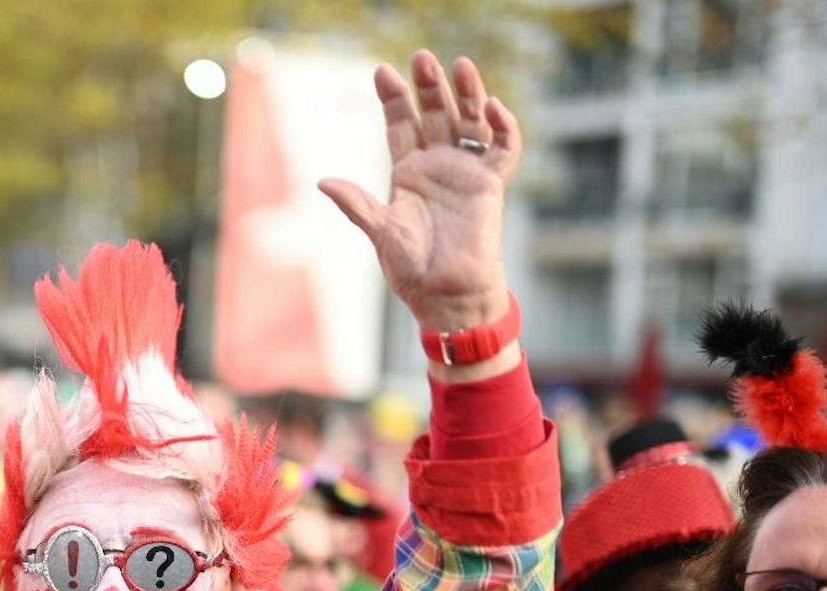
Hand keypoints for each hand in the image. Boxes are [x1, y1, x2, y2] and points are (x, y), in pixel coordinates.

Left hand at [319, 50, 518, 336]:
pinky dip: (502, 127)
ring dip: (467, 94)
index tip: (382, 72)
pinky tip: (492, 109)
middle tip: (420, 58)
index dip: (393, 99)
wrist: (446, 295)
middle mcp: (438, 166)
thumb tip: (323, 181)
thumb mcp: (381, 232)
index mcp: (408, 173)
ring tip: (460, 65)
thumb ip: (357, 204)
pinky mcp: (491, 184)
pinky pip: (503, 148)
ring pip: (470, 121)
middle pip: (434, 114)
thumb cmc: (412, 269)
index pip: (401, 125)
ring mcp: (466, 172)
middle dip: (428, 86)